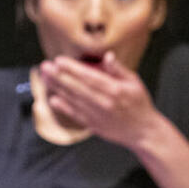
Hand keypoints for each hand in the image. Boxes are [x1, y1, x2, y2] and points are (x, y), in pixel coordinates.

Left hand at [39, 51, 162, 147]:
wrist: (143, 131)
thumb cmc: (139, 104)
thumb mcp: (134, 82)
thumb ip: (118, 69)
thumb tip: (107, 56)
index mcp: (114, 89)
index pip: (89, 76)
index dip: (72, 68)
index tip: (59, 61)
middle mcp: (104, 102)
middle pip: (76, 87)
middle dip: (58, 76)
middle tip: (45, 67)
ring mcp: (97, 115)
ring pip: (73, 100)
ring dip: (57, 88)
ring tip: (45, 78)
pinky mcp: (94, 125)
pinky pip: (75, 115)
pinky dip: (63, 107)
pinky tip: (53, 99)